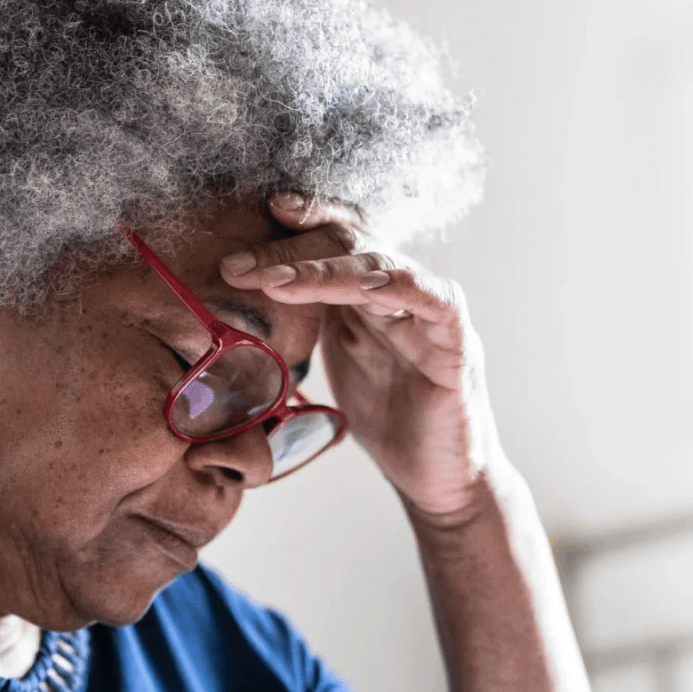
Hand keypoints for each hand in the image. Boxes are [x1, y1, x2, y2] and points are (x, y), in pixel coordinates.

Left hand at [221, 192, 497, 517]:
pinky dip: (396, 284)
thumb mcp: (334, 362)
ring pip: (379, 266)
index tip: (260, 213)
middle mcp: (404, 292)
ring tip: (273, 284)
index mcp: (371, 294)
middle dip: (290, 250)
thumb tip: (238, 304)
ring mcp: (432, 312)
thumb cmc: (389, 422)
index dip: (305, 219)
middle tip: (236, 265)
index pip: (338, 238)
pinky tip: (360, 287)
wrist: (438, 479)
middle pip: (350, 243)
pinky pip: (431, 298)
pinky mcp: (456, 343)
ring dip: (324, 270)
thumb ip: (305, 325)